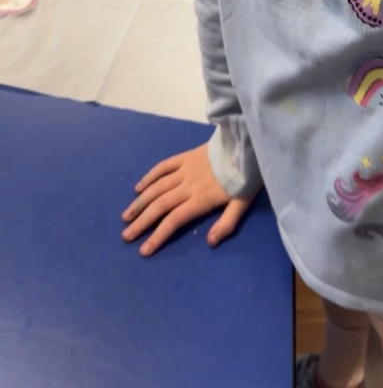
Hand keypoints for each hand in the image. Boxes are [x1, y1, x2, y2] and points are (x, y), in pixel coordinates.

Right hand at [121, 143, 257, 255]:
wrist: (245, 143)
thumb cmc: (245, 177)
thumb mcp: (241, 203)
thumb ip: (226, 223)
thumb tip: (210, 242)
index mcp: (200, 199)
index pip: (173, 220)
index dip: (157, 235)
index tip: (143, 250)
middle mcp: (187, 185)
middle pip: (159, 205)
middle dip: (141, 222)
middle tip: (126, 235)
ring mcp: (184, 169)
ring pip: (157, 187)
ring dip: (140, 202)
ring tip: (126, 216)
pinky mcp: (185, 156)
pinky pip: (163, 167)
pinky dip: (149, 177)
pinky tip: (139, 187)